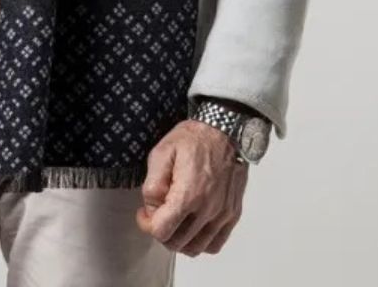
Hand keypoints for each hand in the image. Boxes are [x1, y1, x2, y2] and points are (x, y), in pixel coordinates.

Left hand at [135, 118, 248, 255]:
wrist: (226, 130)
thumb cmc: (195, 138)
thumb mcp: (162, 152)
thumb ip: (152, 183)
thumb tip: (151, 207)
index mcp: (188, 194)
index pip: (162, 231)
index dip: (147, 225)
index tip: (144, 213)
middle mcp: (208, 209)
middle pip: (177, 243)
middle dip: (161, 232)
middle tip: (157, 215)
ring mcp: (222, 214)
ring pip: (196, 248)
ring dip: (180, 240)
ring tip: (174, 220)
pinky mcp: (232, 214)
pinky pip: (215, 244)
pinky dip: (201, 241)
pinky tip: (193, 225)